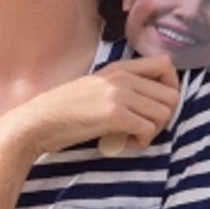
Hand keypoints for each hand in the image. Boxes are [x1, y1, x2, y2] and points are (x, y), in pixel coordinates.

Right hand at [0, 56, 179, 157]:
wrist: (37, 122)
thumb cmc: (64, 111)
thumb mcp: (95, 87)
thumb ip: (121, 87)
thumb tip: (148, 101)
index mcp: (119, 68)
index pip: (166, 64)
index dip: (171, 87)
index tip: (155, 107)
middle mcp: (122, 77)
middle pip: (171, 94)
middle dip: (163, 117)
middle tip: (142, 128)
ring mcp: (119, 94)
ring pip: (164, 113)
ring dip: (153, 131)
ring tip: (132, 136)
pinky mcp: (114, 115)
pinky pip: (148, 130)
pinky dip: (141, 143)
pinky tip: (124, 144)